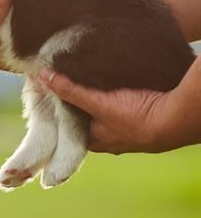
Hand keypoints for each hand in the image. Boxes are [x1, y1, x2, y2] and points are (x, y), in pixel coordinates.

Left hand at [38, 56, 200, 153]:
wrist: (176, 118)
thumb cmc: (136, 118)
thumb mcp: (97, 104)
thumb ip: (70, 91)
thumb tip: (43, 77)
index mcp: (93, 141)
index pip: (66, 128)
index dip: (55, 112)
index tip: (44, 94)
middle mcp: (107, 138)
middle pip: (81, 119)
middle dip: (71, 103)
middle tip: (57, 80)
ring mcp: (123, 129)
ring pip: (99, 111)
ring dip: (90, 96)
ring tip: (76, 76)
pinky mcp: (136, 114)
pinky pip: (115, 103)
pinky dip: (107, 93)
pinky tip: (103, 79)